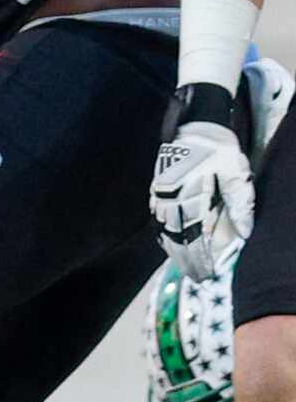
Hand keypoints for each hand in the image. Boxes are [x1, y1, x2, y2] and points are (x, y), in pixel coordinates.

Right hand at [152, 114, 254, 279]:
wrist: (197, 124)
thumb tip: (244, 233)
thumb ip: (240, 203)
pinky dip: (165, 233)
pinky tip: (171, 244)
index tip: (208, 272)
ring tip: (186, 266)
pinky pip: (158, 217)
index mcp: (190, 192)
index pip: (195, 233)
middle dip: (187, 259)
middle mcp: (171, 196)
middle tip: (198, 278)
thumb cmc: (220, 148)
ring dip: (175, 249)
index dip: (201, 256)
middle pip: (177, 236)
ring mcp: (161, 193)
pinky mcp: (157, 189)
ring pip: (165, 229)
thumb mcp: (237, 173)